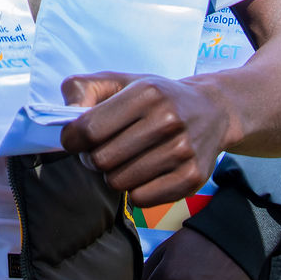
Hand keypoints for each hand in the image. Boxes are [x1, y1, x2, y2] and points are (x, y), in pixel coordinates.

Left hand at [59, 72, 236, 204]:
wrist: (212, 110)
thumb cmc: (156, 97)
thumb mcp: (119, 81)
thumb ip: (83, 88)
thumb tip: (68, 115)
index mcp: (146, 92)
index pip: (90, 128)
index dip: (72, 138)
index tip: (75, 139)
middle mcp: (169, 120)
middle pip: (102, 160)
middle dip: (93, 158)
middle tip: (103, 150)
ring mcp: (184, 151)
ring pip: (119, 182)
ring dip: (114, 174)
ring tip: (125, 160)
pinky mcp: (193, 177)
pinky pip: (141, 199)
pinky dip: (135, 190)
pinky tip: (143, 172)